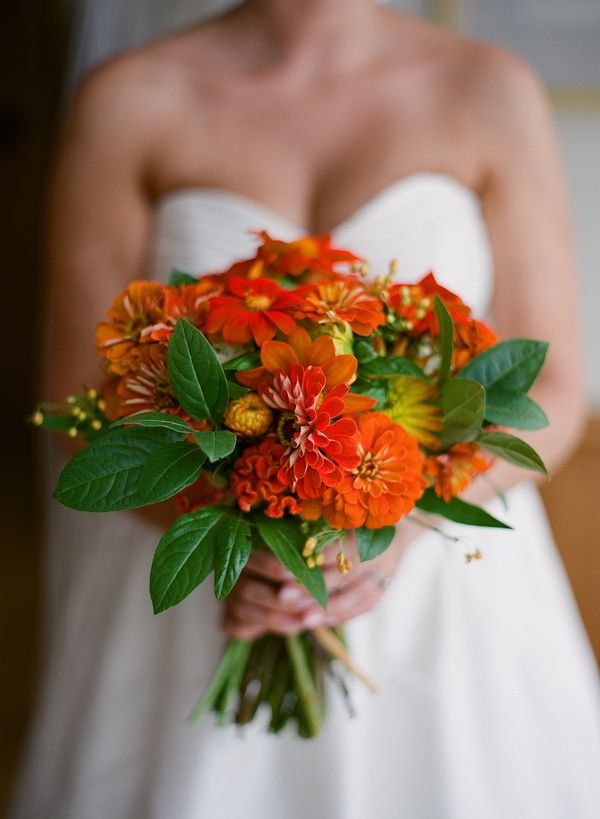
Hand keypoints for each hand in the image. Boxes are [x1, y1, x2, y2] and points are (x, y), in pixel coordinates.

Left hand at [222, 522, 418, 638]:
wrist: (396, 521)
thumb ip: (313, 519)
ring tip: (300, 620)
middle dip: (313, 588)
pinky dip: (342, 615)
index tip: (282, 569)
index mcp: (368, 524)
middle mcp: (382, 549)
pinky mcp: (386, 586)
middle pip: (345, 574)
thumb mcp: (337, 508)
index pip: (336, 545)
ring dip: (326, 609)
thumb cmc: (355, 509)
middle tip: (282, 597)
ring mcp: (387, 570)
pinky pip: (365, 606)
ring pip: (357, 597)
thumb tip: (273, 522)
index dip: (311, 557)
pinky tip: (319, 621)